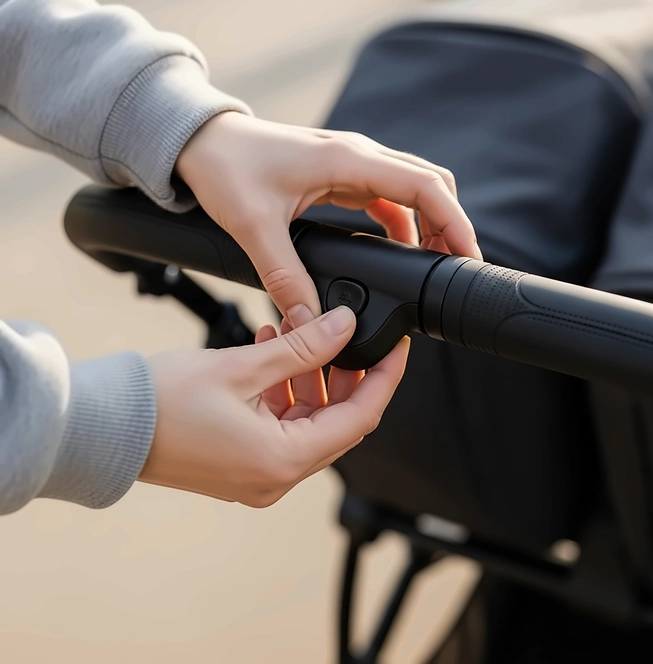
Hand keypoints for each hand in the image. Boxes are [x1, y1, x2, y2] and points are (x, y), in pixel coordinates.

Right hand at [138, 305, 409, 507]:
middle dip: (344, 375)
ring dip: (310, 379)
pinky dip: (285, 392)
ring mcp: (258, 474)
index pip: (360, 419)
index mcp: (282, 461)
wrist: (104, 426)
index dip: (383, 379)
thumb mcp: (243, 366)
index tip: (396, 348)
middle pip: (336, 422)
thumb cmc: (159, 403)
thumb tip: (344, 327)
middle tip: (342, 334)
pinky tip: (273, 354)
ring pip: (308, 422)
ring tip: (295, 335)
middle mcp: (275, 477)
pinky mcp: (242, 463)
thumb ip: (301, 348)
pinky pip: (281, 426)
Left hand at [175, 112, 481, 318]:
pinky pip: (386, 197)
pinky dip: (402, 223)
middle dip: (450, 223)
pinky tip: (396, 251)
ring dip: (428, 224)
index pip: (425, 186)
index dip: (455, 221)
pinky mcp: (341, 175)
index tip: (467, 257)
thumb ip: (286, 277)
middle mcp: (358, 157)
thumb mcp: (255, 225)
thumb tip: (311, 321)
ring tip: (429, 265)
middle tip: (454, 267)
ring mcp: (352, 164)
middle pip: (430, 184)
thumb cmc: (226, 167)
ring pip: (411, 190)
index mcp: (348, 161)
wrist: (202, 140)